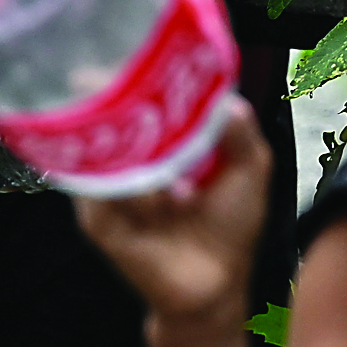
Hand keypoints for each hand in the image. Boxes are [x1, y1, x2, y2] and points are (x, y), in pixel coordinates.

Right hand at [70, 96, 275, 325]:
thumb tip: (224, 97)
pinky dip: (138, 195)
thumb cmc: (231, 228)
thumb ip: (238, 130)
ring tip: (180, 188)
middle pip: (101, 116)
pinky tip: (167, 206)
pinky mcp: (97, 221)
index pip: (131, 98)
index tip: (135, 60)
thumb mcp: (250, 168)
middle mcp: (126, 160)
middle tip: (138, 95)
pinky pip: (104, 193)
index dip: (128, 76)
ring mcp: (105, 190)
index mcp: (156, 142)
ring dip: (140, 157)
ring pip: (103, 152)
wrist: (216, 286)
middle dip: (115, 100)